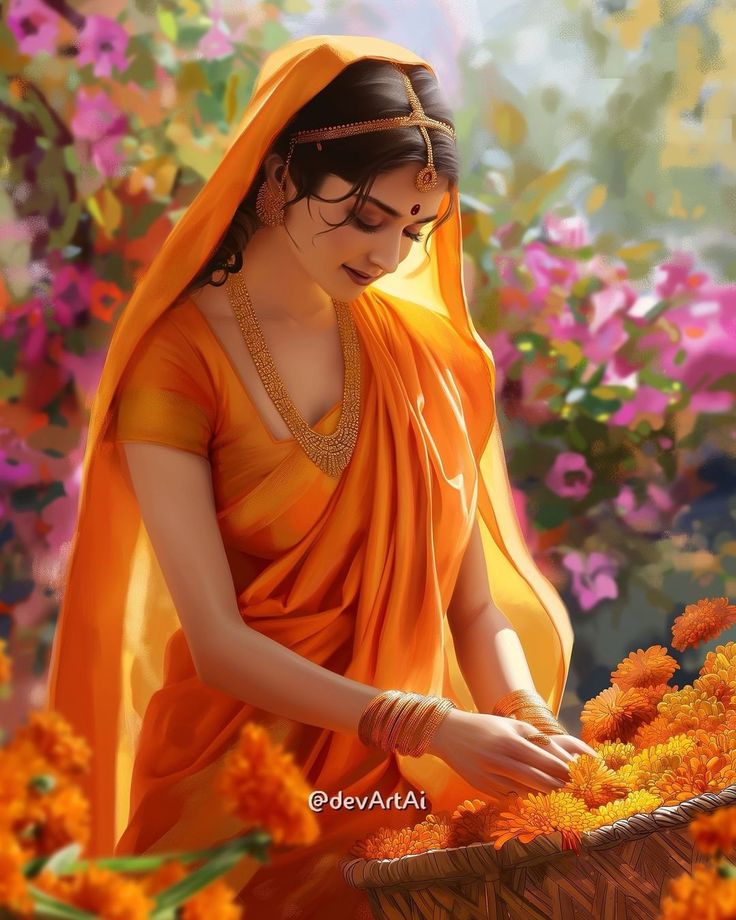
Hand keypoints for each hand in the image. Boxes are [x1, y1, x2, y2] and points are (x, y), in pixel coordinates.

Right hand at [428, 709, 587, 799]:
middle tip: (572, 789)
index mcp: (510, 742)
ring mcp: (490, 777)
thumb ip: (535, 739)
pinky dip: (523, 796)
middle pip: (538, 780)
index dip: (564, 770)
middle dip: (557, 786)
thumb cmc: (486, 726)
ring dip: (543, 794)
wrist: (449, 733)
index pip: (545, 761)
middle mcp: (500, 761)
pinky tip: (532, 794)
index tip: (577, 774)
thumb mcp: (511, 726)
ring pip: (525, 792)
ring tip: (557, 793)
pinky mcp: (483, 788)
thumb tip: (560, 757)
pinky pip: (509, 796)